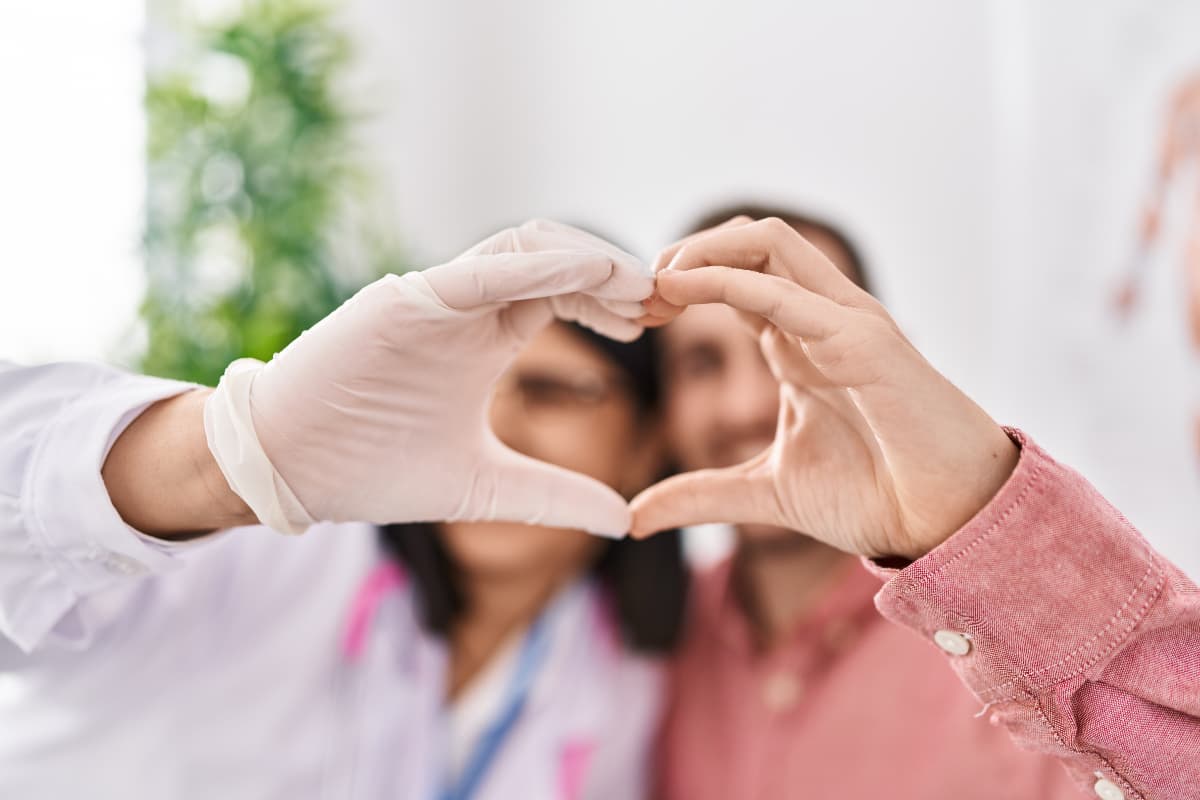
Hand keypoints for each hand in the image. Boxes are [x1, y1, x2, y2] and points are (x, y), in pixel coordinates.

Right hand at [205, 220, 651, 536]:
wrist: (291, 471)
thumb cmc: (373, 469)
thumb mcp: (483, 485)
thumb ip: (552, 495)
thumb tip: (624, 520)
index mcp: (486, 336)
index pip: (565, 294)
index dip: (614, 300)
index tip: (660, 323)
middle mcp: (465, 306)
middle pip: (556, 259)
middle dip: (614, 272)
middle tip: (666, 297)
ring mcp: (433, 297)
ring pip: (524, 247)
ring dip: (586, 259)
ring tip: (638, 287)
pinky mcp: (401, 301)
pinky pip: (479, 271)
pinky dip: (535, 267)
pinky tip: (586, 277)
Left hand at [631, 218, 1017, 559]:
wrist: (946, 522)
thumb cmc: (874, 494)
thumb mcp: (764, 492)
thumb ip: (701, 494)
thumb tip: (636, 516)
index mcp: (797, 345)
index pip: (732, 282)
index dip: (678, 287)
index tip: (634, 315)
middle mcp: (818, 320)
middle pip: (747, 245)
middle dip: (683, 255)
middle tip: (637, 294)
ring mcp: (843, 321)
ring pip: (767, 243)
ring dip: (701, 251)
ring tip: (657, 283)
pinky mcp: (863, 338)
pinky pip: (786, 292)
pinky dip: (726, 281)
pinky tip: (682, 291)